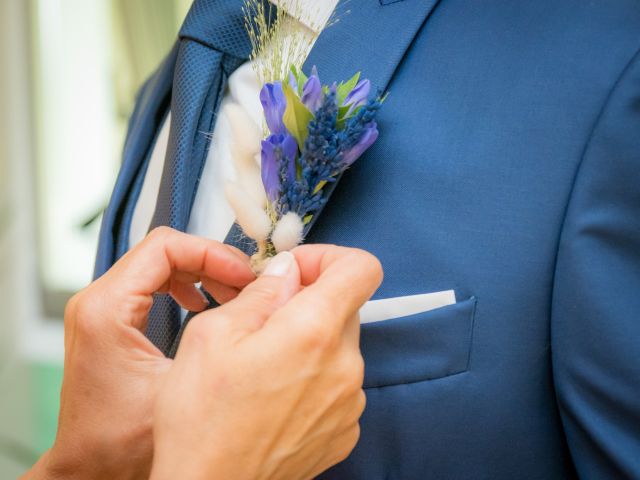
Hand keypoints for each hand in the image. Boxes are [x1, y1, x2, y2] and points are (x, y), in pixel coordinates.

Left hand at [23, 227, 254, 479]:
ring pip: (160, 263)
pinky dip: (186, 285)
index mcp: (107, 309)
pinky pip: (152, 283)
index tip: (244, 275)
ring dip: (202, 272)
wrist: (90, 470)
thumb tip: (265, 299)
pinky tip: (206, 305)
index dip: (213, 254)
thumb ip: (222, 337)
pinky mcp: (109, 320)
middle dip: (212, 261)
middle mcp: (97, 301)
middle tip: (247, 285)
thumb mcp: (183, 386)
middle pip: (164, 250)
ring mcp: (100, 309)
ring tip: (234, 294)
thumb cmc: (122, 443)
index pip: (165, 247)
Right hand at [151, 245, 382, 479]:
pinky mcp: (345, 429)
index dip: (330, 258)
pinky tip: (276, 396)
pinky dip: (315, 377)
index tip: (297, 271)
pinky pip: (338, 383)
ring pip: (339, 346)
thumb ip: (262, 292)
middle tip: (265, 319)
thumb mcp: (213, 334)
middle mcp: (344, 365)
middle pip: (345, 306)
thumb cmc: (202, 420)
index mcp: (313, 331)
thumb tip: (287, 271)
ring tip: (264, 366)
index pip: (361, 268)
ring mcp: (349, 401)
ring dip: (310, 342)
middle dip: (310, 301)